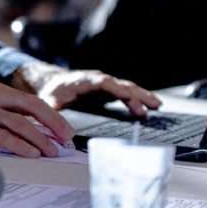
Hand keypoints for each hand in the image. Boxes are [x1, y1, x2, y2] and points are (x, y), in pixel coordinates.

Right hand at [0, 82, 73, 158]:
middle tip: (66, 138)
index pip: (31, 101)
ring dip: (39, 138)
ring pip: (18, 123)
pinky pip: (2, 137)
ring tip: (52, 151)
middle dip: (53, 123)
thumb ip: (4, 113)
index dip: (52, 116)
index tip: (65, 130)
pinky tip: (31, 153)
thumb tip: (34, 130)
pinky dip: (19, 146)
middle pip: (30, 107)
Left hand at [12, 61, 160, 115]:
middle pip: (119, 84)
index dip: (114, 88)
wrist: (52, 82)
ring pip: (126, 87)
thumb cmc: (52, 92)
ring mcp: (104, 85)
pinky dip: (139, 98)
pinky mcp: (109, 91)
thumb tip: (57, 126)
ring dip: (141, 95)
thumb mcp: (49, 101)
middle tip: (151, 105)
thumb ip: (53, 111)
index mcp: (83, 81)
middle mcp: (97, 80)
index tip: (126, 95)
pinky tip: (152, 106)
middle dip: (135, 94)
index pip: (101, 82)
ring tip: (157, 105)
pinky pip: (126, 92)